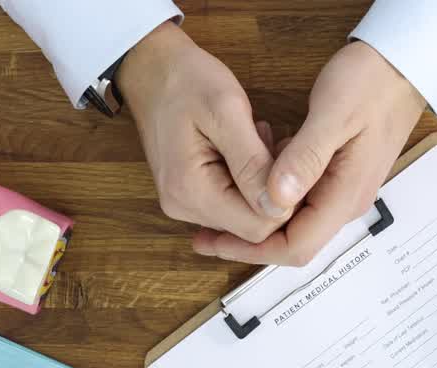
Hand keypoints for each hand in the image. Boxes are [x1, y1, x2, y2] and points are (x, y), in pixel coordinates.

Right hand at [117, 21, 281, 242]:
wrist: (152, 70)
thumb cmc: (186, 82)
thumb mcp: (227, 112)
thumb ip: (253, 163)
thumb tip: (278, 207)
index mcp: (191, 193)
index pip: (258, 228)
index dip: (284, 199)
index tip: (284, 154)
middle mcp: (185, 209)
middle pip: (253, 226)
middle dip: (273, 189)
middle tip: (267, 141)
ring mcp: (186, 206)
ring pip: (247, 215)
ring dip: (262, 181)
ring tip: (254, 140)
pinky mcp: (191, 198)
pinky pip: (234, 203)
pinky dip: (249, 180)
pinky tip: (245, 150)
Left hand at [193, 40, 426, 265]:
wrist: (402, 66)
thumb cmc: (371, 83)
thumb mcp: (333, 114)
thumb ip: (304, 159)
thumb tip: (275, 198)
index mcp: (345, 195)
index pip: (297, 246)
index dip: (253, 248)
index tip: (215, 239)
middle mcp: (346, 202)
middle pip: (293, 240)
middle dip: (248, 238)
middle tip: (204, 232)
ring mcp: (343, 189)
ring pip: (294, 219)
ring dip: (258, 213)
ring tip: (219, 199)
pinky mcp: (338, 175)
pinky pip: (300, 197)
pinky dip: (271, 191)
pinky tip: (250, 169)